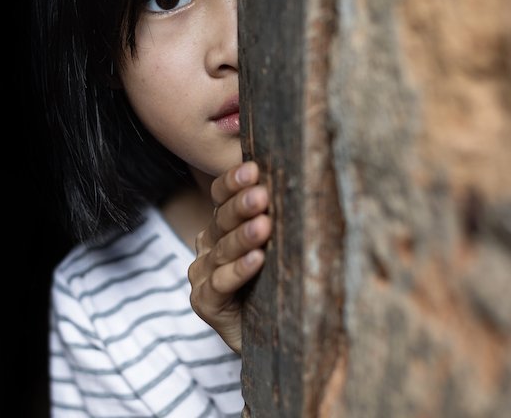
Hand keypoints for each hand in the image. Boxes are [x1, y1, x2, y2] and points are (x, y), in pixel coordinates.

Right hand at [187, 161, 270, 353]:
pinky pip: (220, 284)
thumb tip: (307, 179)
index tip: (254, 169)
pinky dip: (238, 271)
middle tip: (262, 194)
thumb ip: (279, 218)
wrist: (270, 341)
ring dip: (243, 237)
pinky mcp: (205, 303)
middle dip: (241, 205)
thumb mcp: (280, 248)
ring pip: (222, 251)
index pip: (221, 197)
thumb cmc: (277, 286)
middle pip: (222, 220)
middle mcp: (208, 247)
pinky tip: (256, 260)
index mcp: (222, 227)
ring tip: (263, 226)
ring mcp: (203, 275)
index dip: (233, 182)